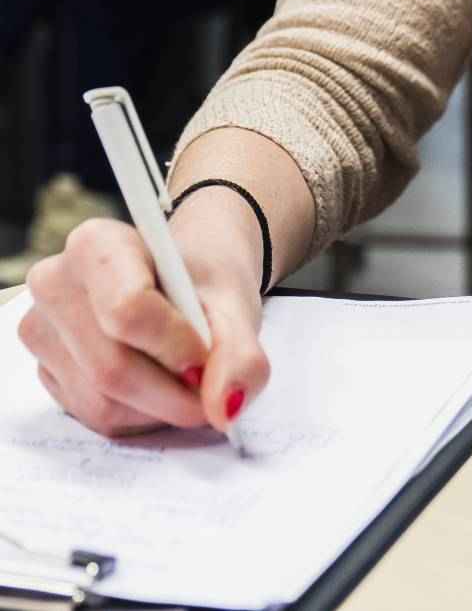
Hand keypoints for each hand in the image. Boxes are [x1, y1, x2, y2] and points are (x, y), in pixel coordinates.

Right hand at [17, 207, 269, 439]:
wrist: (185, 282)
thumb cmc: (202, 283)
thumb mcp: (234, 305)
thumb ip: (240, 354)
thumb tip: (226, 407)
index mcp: (95, 244)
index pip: (127, 309)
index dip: (175, 344)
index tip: (207, 354)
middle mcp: (55, 284)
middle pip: (112, 366)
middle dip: (172, 391)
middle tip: (211, 389)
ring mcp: (42, 331)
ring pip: (102, 401)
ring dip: (159, 408)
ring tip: (186, 381)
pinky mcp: (46, 372)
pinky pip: (94, 416)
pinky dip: (139, 415)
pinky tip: (157, 385)